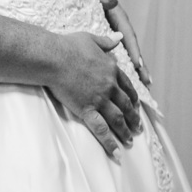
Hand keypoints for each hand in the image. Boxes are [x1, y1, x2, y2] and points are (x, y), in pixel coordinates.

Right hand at [48, 31, 142, 159]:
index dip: (133, 98)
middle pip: (126, 105)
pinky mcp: (86, 110)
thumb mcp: (90, 39)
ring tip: (130, 140)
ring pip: (117, 119)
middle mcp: (109, 86)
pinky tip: (117, 153)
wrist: (54, 57)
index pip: (127, 87)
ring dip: (125, 131)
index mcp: (111, 70)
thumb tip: (118, 37)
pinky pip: (101, 129)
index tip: (136, 106)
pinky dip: (110, 142)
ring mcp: (99, 99)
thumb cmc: (68, 46)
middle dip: (133, 118)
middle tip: (138, 128)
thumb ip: (106, 41)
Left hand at [101, 0, 150, 84]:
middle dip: (139, 66)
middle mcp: (118, 25)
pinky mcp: (104, 37)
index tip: (138, 66)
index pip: (128, 35)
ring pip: (125, 53)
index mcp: (116, 16)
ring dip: (133, 69)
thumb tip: (112, 0)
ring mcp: (112, 31)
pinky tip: (123, 81)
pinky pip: (114, 53)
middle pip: (131, 48)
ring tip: (142, 87)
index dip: (134, 51)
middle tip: (147, 82)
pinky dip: (120, 66)